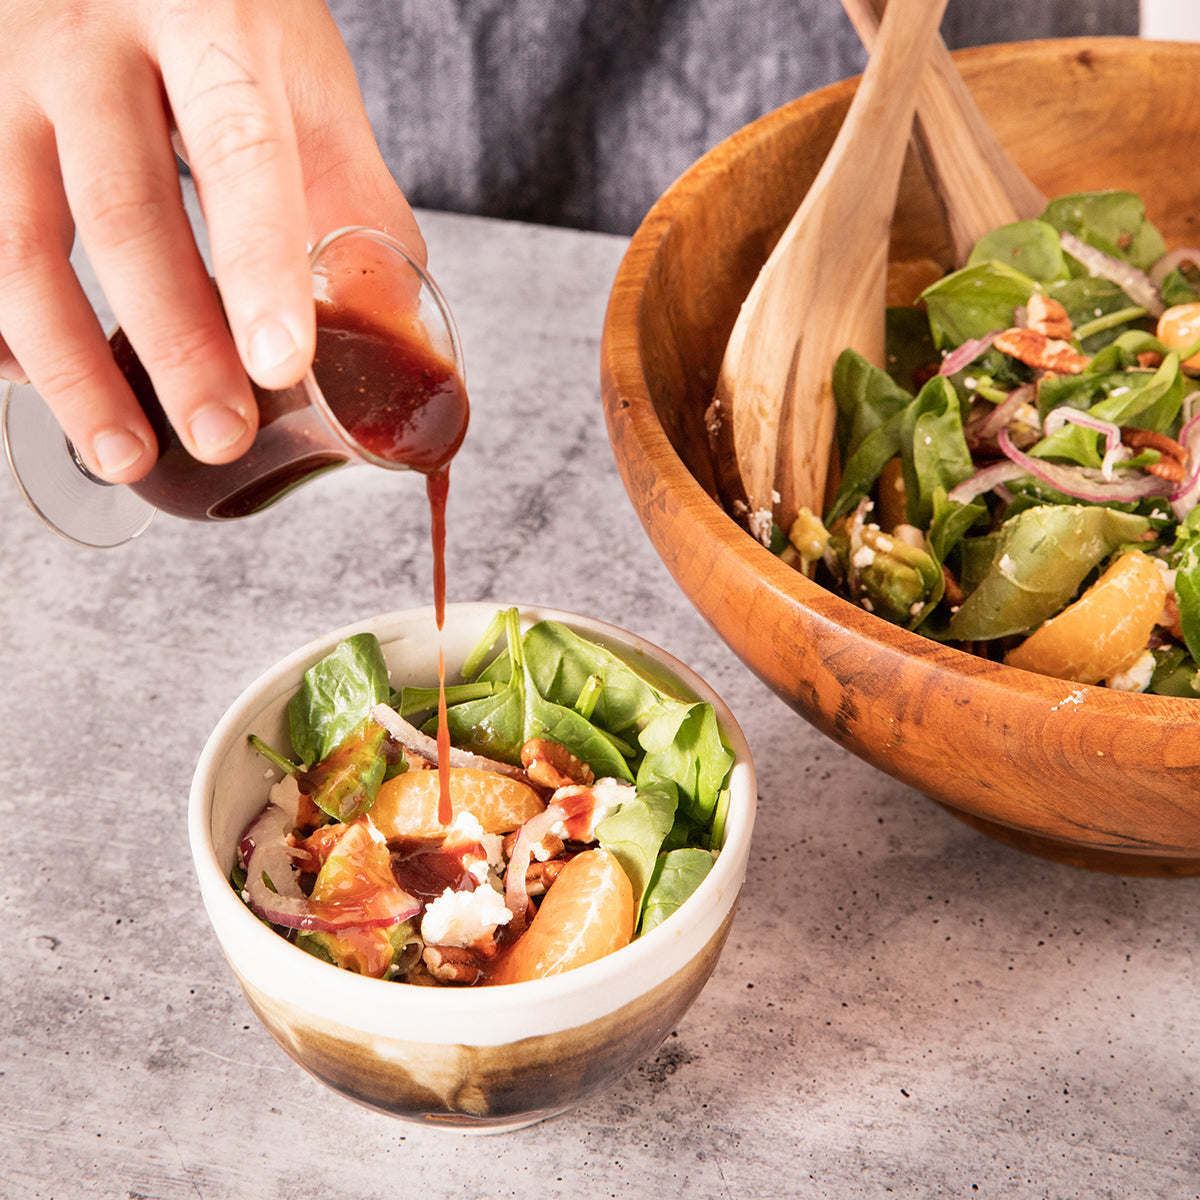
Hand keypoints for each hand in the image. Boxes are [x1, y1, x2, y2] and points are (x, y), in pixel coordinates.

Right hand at [0, 0, 421, 481]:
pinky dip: (4, 328)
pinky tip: (44, 385)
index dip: (258, 266)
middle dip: (174, 345)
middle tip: (220, 439)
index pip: (237, 152)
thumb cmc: (220, 11)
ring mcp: (2, 73)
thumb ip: (348, 192)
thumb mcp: (302, 75)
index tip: (283, 369)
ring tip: (125, 458)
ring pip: (16, 240)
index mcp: (206, 20)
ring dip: (72, 368)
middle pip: (124, 212)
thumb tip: (390, 327)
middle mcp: (89, 38)